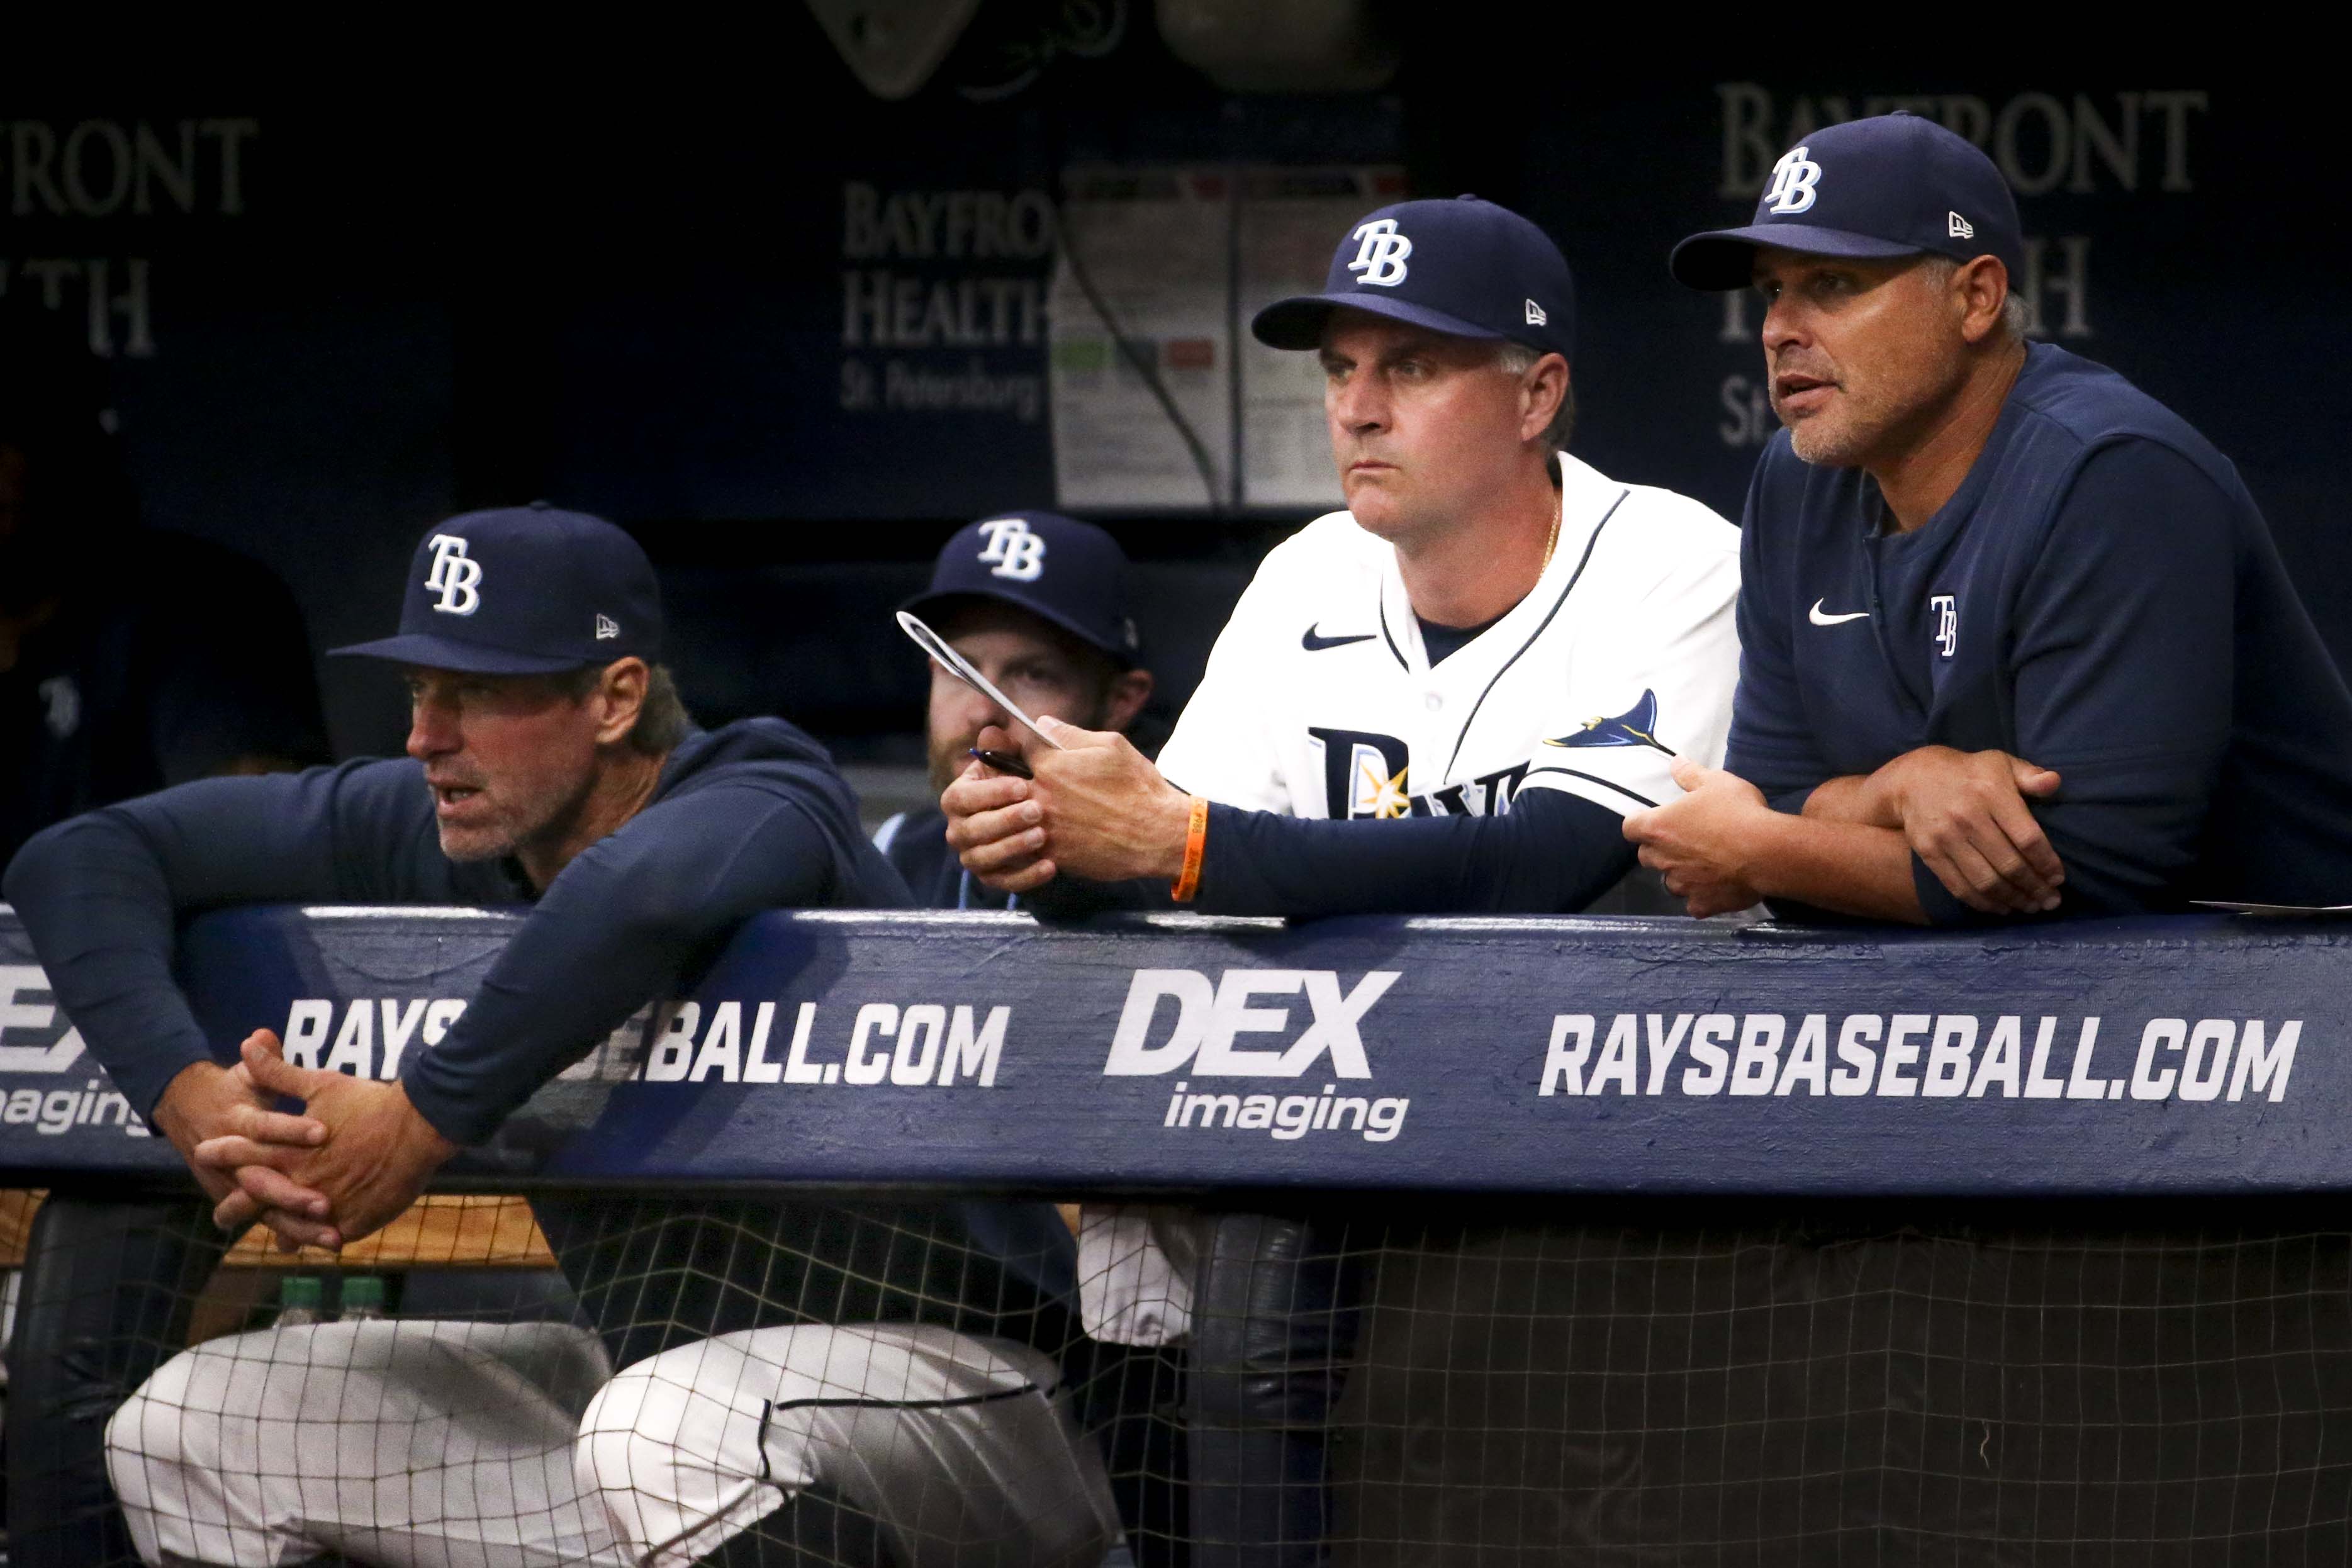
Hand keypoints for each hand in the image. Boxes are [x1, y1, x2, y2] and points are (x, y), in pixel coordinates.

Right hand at [149, 1042, 331, 1239]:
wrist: (189, 1114)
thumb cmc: (231, 1093)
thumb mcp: (247, 1079)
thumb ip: (263, 1065)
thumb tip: (260, 1036)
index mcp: (238, 1125)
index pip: (266, 1128)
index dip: (293, 1129)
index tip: (324, 1132)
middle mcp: (235, 1163)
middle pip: (264, 1183)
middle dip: (293, 1194)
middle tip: (324, 1203)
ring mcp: (243, 1188)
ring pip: (271, 1212)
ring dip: (301, 1226)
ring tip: (333, 1238)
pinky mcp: (253, 1204)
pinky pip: (278, 1225)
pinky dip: (300, 1238)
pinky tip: (330, 1244)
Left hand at [195, 1032, 457, 1250]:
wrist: (419, 1127)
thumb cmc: (370, 1103)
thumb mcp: (321, 1084)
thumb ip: (279, 1072)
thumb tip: (247, 1042)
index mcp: (290, 1152)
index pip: (244, 1154)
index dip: (222, 1154)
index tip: (202, 1154)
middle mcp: (302, 1183)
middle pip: (261, 1201)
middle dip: (237, 1208)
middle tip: (222, 1215)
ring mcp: (327, 1206)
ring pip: (295, 1225)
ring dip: (285, 1231)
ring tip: (279, 1241)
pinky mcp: (354, 1221)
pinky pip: (333, 1235)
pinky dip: (326, 1237)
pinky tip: (326, 1240)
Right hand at [941, 724, 1055, 893]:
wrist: (1048, 814)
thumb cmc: (1027, 780)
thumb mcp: (1019, 760)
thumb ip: (1006, 748)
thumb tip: (993, 732)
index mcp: (960, 796)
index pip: (961, 797)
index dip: (990, 792)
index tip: (1022, 785)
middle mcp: (959, 828)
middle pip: (970, 830)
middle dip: (1004, 820)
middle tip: (1037, 810)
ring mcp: (974, 855)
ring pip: (983, 858)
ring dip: (1013, 847)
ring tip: (1043, 836)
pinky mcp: (992, 877)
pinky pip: (1003, 882)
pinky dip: (1026, 877)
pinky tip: (1051, 865)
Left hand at [1014, 718, 1191, 882]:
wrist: (1158, 835)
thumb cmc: (1138, 787)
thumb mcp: (1111, 746)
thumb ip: (1070, 734)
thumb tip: (1042, 723)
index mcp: (1051, 767)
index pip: (1018, 748)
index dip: (1023, 746)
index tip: (1030, 750)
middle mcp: (1041, 798)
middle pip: (1004, 784)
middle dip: (1011, 779)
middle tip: (1026, 781)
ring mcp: (1045, 830)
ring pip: (1012, 817)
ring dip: (1017, 810)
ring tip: (1033, 808)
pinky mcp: (1053, 856)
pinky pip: (1027, 846)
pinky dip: (1031, 838)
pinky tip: (1047, 833)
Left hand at [1621, 759, 1770, 917]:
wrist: (1767, 852)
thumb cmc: (1737, 812)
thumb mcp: (1715, 782)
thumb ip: (1690, 774)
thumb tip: (1675, 761)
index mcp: (1658, 828)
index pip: (1630, 827)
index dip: (1639, 823)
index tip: (1653, 819)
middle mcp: (1663, 859)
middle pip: (1647, 855)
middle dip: (1659, 848)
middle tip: (1684, 839)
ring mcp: (1682, 885)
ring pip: (1670, 881)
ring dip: (1680, 873)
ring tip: (1703, 864)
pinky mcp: (1702, 904)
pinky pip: (1693, 904)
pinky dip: (1701, 897)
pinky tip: (1716, 887)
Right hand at [1874, 746, 2062, 913]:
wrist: (1913, 779)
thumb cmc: (1968, 773)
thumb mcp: (2000, 762)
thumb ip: (2029, 774)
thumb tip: (2054, 782)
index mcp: (1991, 793)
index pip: (2028, 838)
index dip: (2047, 863)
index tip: (2058, 878)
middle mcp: (1968, 817)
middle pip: (2010, 865)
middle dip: (2035, 888)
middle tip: (2051, 901)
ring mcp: (1946, 838)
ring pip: (1986, 881)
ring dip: (2013, 900)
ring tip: (2030, 907)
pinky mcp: (1929, 854)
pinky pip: (1959, 887)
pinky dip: (1984, 903)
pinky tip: (2002, 907)